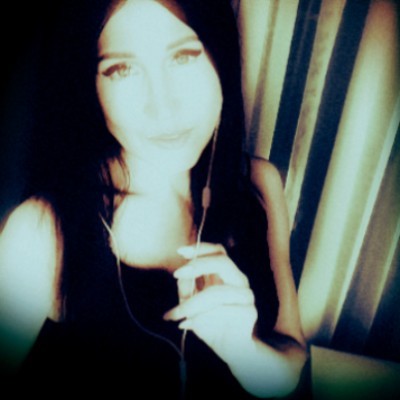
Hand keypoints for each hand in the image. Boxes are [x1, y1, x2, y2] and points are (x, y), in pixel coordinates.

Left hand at [163, 243, 257, 363]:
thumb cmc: (211, 323)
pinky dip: (201, 319)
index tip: (180, 251)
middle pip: (223, 262)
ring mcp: (246, 296)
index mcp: (227, 275)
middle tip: (177, 274)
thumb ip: (187, 287)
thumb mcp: (191, 303)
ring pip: (217, 292)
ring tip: (176, 314)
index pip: (218, 251)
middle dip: (198, 265)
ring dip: (192, 304)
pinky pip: (221, 313)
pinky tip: (189, 325)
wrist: (233, 352)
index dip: (200, 248)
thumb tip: (181, 275)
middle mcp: (238, 281)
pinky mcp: (248, 313)